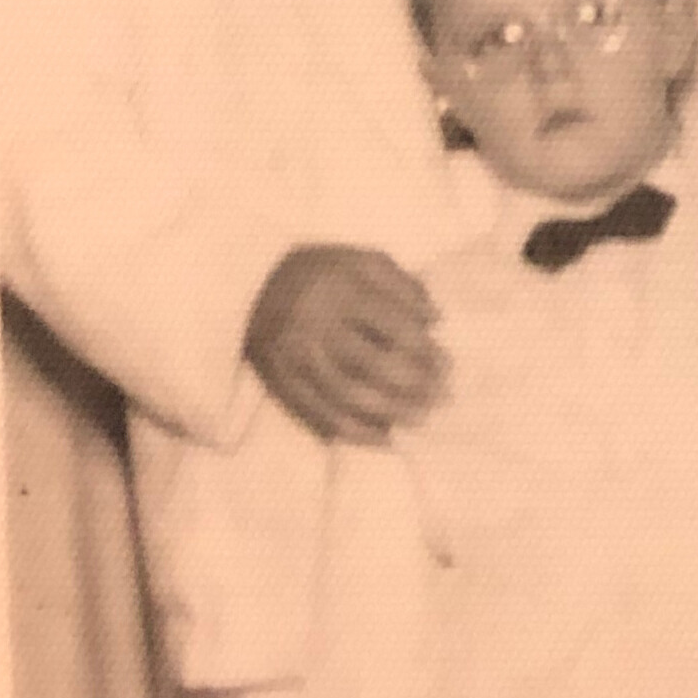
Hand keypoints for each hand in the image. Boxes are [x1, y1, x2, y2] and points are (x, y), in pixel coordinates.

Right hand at [244, 245, 445, 442]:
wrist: (250, 285)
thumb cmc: (323, 272)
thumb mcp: (364, 261)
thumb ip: (403, 285)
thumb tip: (435, 319)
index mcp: (340, 289)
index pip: (394, 327)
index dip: (426, 352)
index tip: (447, 366)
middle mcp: (314, 325)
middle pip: (373, 366)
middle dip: (414, 387)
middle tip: (442, 398)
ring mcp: (293, 357)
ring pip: (347, 396)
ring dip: (390, 413)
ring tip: (420, 418)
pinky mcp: (278, 382)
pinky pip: (317, 415)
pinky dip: (354, 431)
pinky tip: (384, 437)